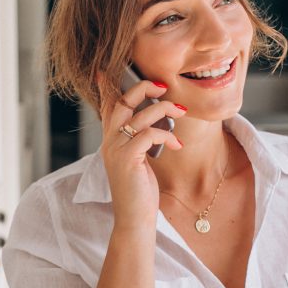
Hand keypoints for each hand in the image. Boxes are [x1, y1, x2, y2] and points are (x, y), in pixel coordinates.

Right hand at [97, 76, 185, 228]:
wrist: (134, 219)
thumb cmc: (140, 190)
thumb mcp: (138, 160)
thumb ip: (140, 139)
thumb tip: (154, 119)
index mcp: (111, 139)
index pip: (107, 104)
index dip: (108, 84)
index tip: (106, 68)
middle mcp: (109, 141)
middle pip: (122, 100)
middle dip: (143, 87)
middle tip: (162, 86)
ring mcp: (116, 149)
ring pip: (140, 114)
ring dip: (165, 109)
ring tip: (181, 111)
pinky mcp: (128, 159)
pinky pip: (149, 134)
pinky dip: (167, 134)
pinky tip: (177, 144)